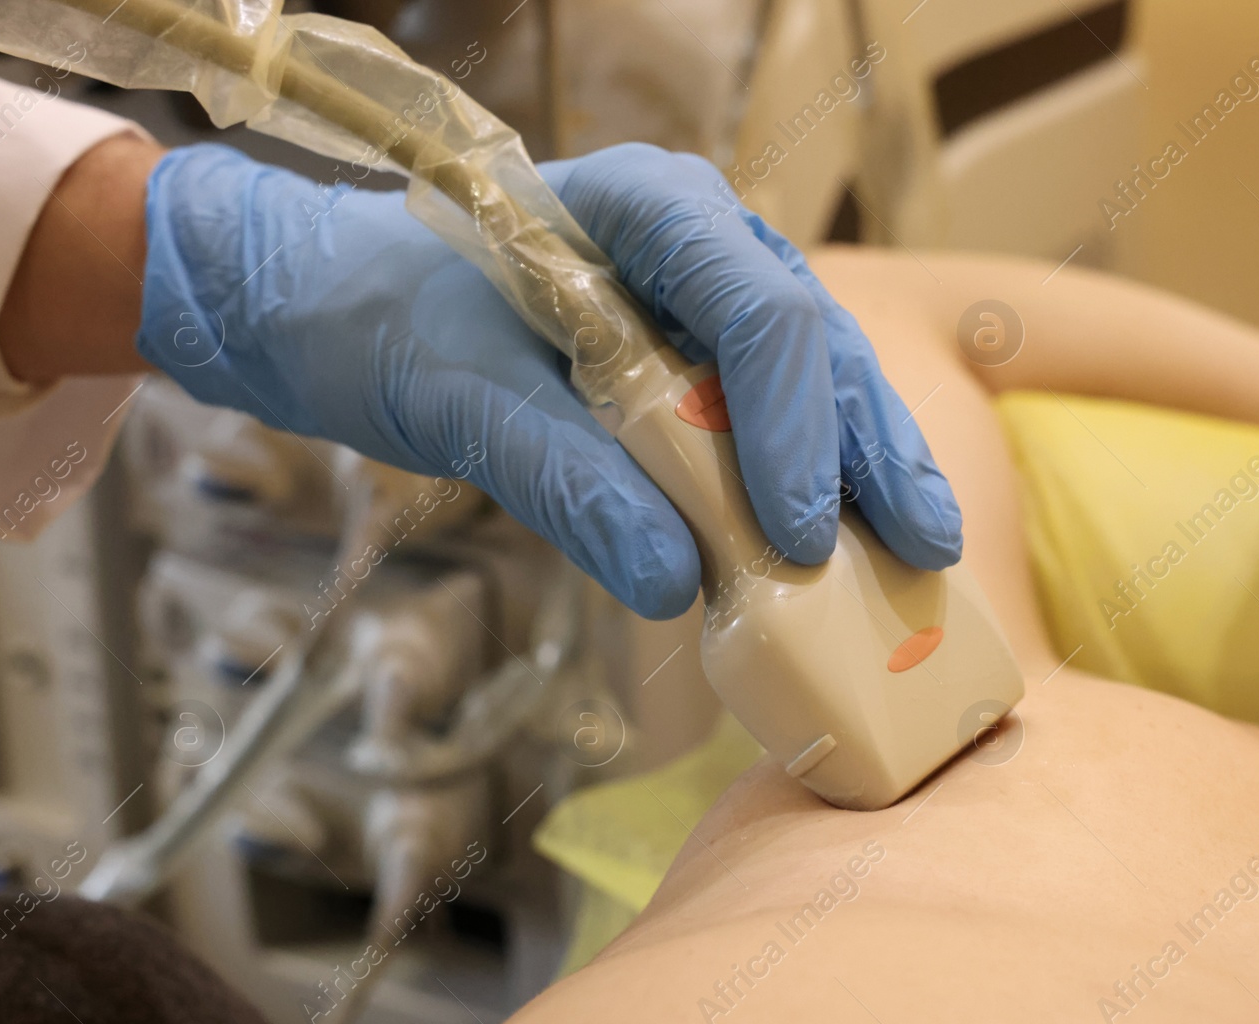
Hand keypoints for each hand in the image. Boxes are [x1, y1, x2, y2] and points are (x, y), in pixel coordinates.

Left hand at [136, 143, 961, 617]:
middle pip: (816, 343)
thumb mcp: (459, 393)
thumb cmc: (385, 315)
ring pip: (822, 378)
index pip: (756, 306)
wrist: (332, 304)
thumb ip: (564, 475)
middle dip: (867, 448)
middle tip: (920, 547)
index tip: (800, 535)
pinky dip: (819, 482)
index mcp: (647, 208)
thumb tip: (676, 580)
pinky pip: (779, 418)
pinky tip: (863, 544)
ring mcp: (709, 302)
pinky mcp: (700, 364)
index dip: (792, 424)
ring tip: (925, 551)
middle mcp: (701, 244)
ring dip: (870, 466)